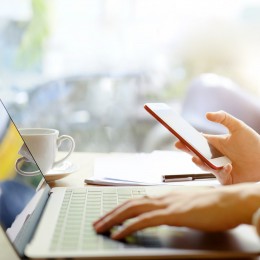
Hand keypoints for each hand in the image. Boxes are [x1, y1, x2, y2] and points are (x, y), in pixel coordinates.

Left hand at [93, 184, 259, 239]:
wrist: (229, 201)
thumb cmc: (212, 205)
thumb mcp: (187, 205)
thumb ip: (174, 208)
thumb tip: (164, 214)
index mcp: (164, 195)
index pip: (136, 200)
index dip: (120, 208)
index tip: (109, 216)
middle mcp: (162, 197)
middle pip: (129, 203)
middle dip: (111, 213)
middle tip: (97, 223)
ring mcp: (166, 204)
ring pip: (132, 209)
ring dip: (113, 219)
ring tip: (100, 228)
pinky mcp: (172, 214)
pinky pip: (144, 220)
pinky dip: (128, 226)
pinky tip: (118, 233)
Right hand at [175, 111, 259, 184]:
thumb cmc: (253, 143)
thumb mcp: (238, 127)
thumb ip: (223, 118)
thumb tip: (207, 114)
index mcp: (214, 144)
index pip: (197, 141)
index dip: (187, 139)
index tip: (179, 137)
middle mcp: (214, 156)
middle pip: (196, 153)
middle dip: (186, 150)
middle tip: (179, 145)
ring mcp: (218, 167)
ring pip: (204, 166)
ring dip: (199, 162)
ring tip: (195, 157)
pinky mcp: (225, 178)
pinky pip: (219, 176)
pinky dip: (222, 171)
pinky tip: (228, 166)